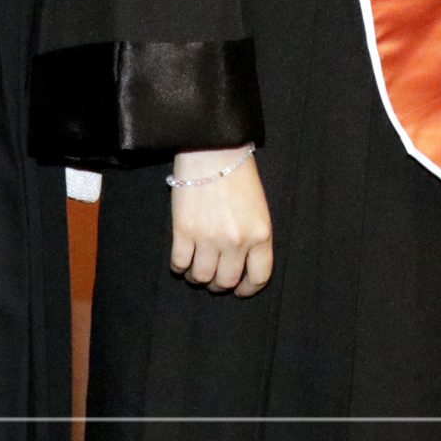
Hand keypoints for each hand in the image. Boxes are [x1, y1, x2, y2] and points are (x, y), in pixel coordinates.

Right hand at [169, 150, 272, 295]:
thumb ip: (254, 237)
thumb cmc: (238, 175)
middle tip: (213, 276)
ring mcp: (209, 238)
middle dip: (219, 284)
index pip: (259, 277)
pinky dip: (179, 266)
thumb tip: (242, 263)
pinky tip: (182, 258)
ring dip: (197, 277)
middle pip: (226, 281)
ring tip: (196, 268)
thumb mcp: (258, 208)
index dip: (247, 289)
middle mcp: (237, 241)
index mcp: (261, 234)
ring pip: (201, 277)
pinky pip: (179, 264)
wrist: (213, 150)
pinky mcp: (183, 232)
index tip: (239, 289)